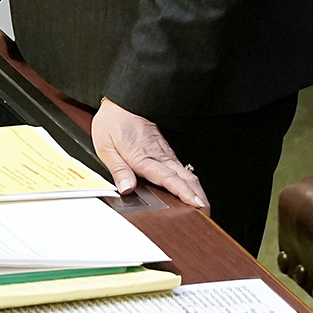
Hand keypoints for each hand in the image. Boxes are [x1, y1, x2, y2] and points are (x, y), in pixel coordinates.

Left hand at [91, 98, 206, 210]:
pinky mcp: (164, 150)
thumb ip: (118, 170)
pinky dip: (190, 180)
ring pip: (186, 172)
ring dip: (196, 189)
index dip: (183, 192)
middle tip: (206, 210)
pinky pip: (181, 167)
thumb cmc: (114, 122)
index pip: (168, 178)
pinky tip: (192, 188)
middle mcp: (158, 155)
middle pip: (185, 177)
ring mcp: (164, 153)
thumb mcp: (106, 147)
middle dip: (198, 195)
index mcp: (143, 157)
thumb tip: (126, 189)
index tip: (195, 203)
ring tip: (203, 204)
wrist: (124, 101)